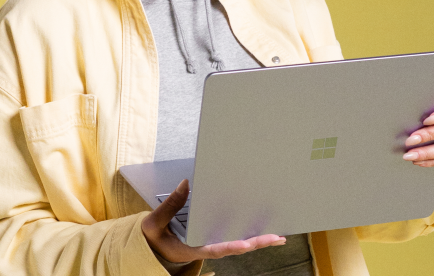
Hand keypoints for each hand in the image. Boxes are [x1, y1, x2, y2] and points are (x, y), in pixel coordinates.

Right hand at [141, 179, 285, 262]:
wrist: (153, 247)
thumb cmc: (155, 237)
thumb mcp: (155, 223)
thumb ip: (170, 205)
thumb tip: (186, 184)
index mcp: (193, 248)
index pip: (216, 249)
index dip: (232, 247)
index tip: (245, 244)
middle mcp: (208, 248)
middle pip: (236, 247)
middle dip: (256, 243)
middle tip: (276, 238)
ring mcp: (213, 244)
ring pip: (240, 243)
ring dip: (259, 240)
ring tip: (279, 236)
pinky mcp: (216, 237)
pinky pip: (236, 237)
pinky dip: (251, 234)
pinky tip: (266, 230)